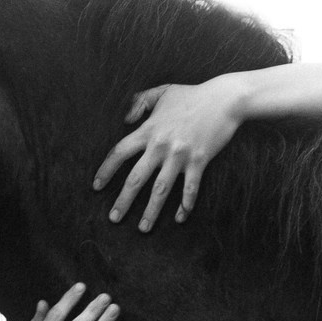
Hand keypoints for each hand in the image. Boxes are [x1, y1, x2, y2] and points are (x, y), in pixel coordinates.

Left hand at [92, 78, 244, 230]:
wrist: (224, 99)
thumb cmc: (193, 95)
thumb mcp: (162, 91)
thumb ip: (140, 102)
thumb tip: (125, 120)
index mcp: (149, 129)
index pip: (120, 152)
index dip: (106, 170)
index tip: (97, 186)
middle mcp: (161, 145)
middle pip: (136, 178)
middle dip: (123, 201)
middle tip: (113, 218)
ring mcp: (180, 155)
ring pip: (161, 189)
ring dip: (151, 211)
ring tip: (143, 229)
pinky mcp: (199, 161)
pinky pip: (190, 189)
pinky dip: (185, 205)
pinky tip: (179, 218)